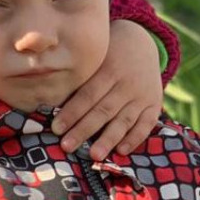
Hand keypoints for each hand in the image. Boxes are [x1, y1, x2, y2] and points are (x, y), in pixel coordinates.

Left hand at [52, 19, 162, 160]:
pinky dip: (135, 138)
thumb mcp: (93, 56)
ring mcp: (143, 94)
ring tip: (94, 156)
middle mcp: (127, 83)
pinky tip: (121, 151)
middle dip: (84, 130)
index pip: (87, 95)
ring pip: (125, 120)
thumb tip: (45, 93)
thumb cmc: (105, 54)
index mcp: (108, 69)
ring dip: (109, 139)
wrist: (142, 43)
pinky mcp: (154, 103)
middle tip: (67, 146)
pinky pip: (146, 123)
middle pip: (103, 110)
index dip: (72, 112)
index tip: (56, 128)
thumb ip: (77, 75)